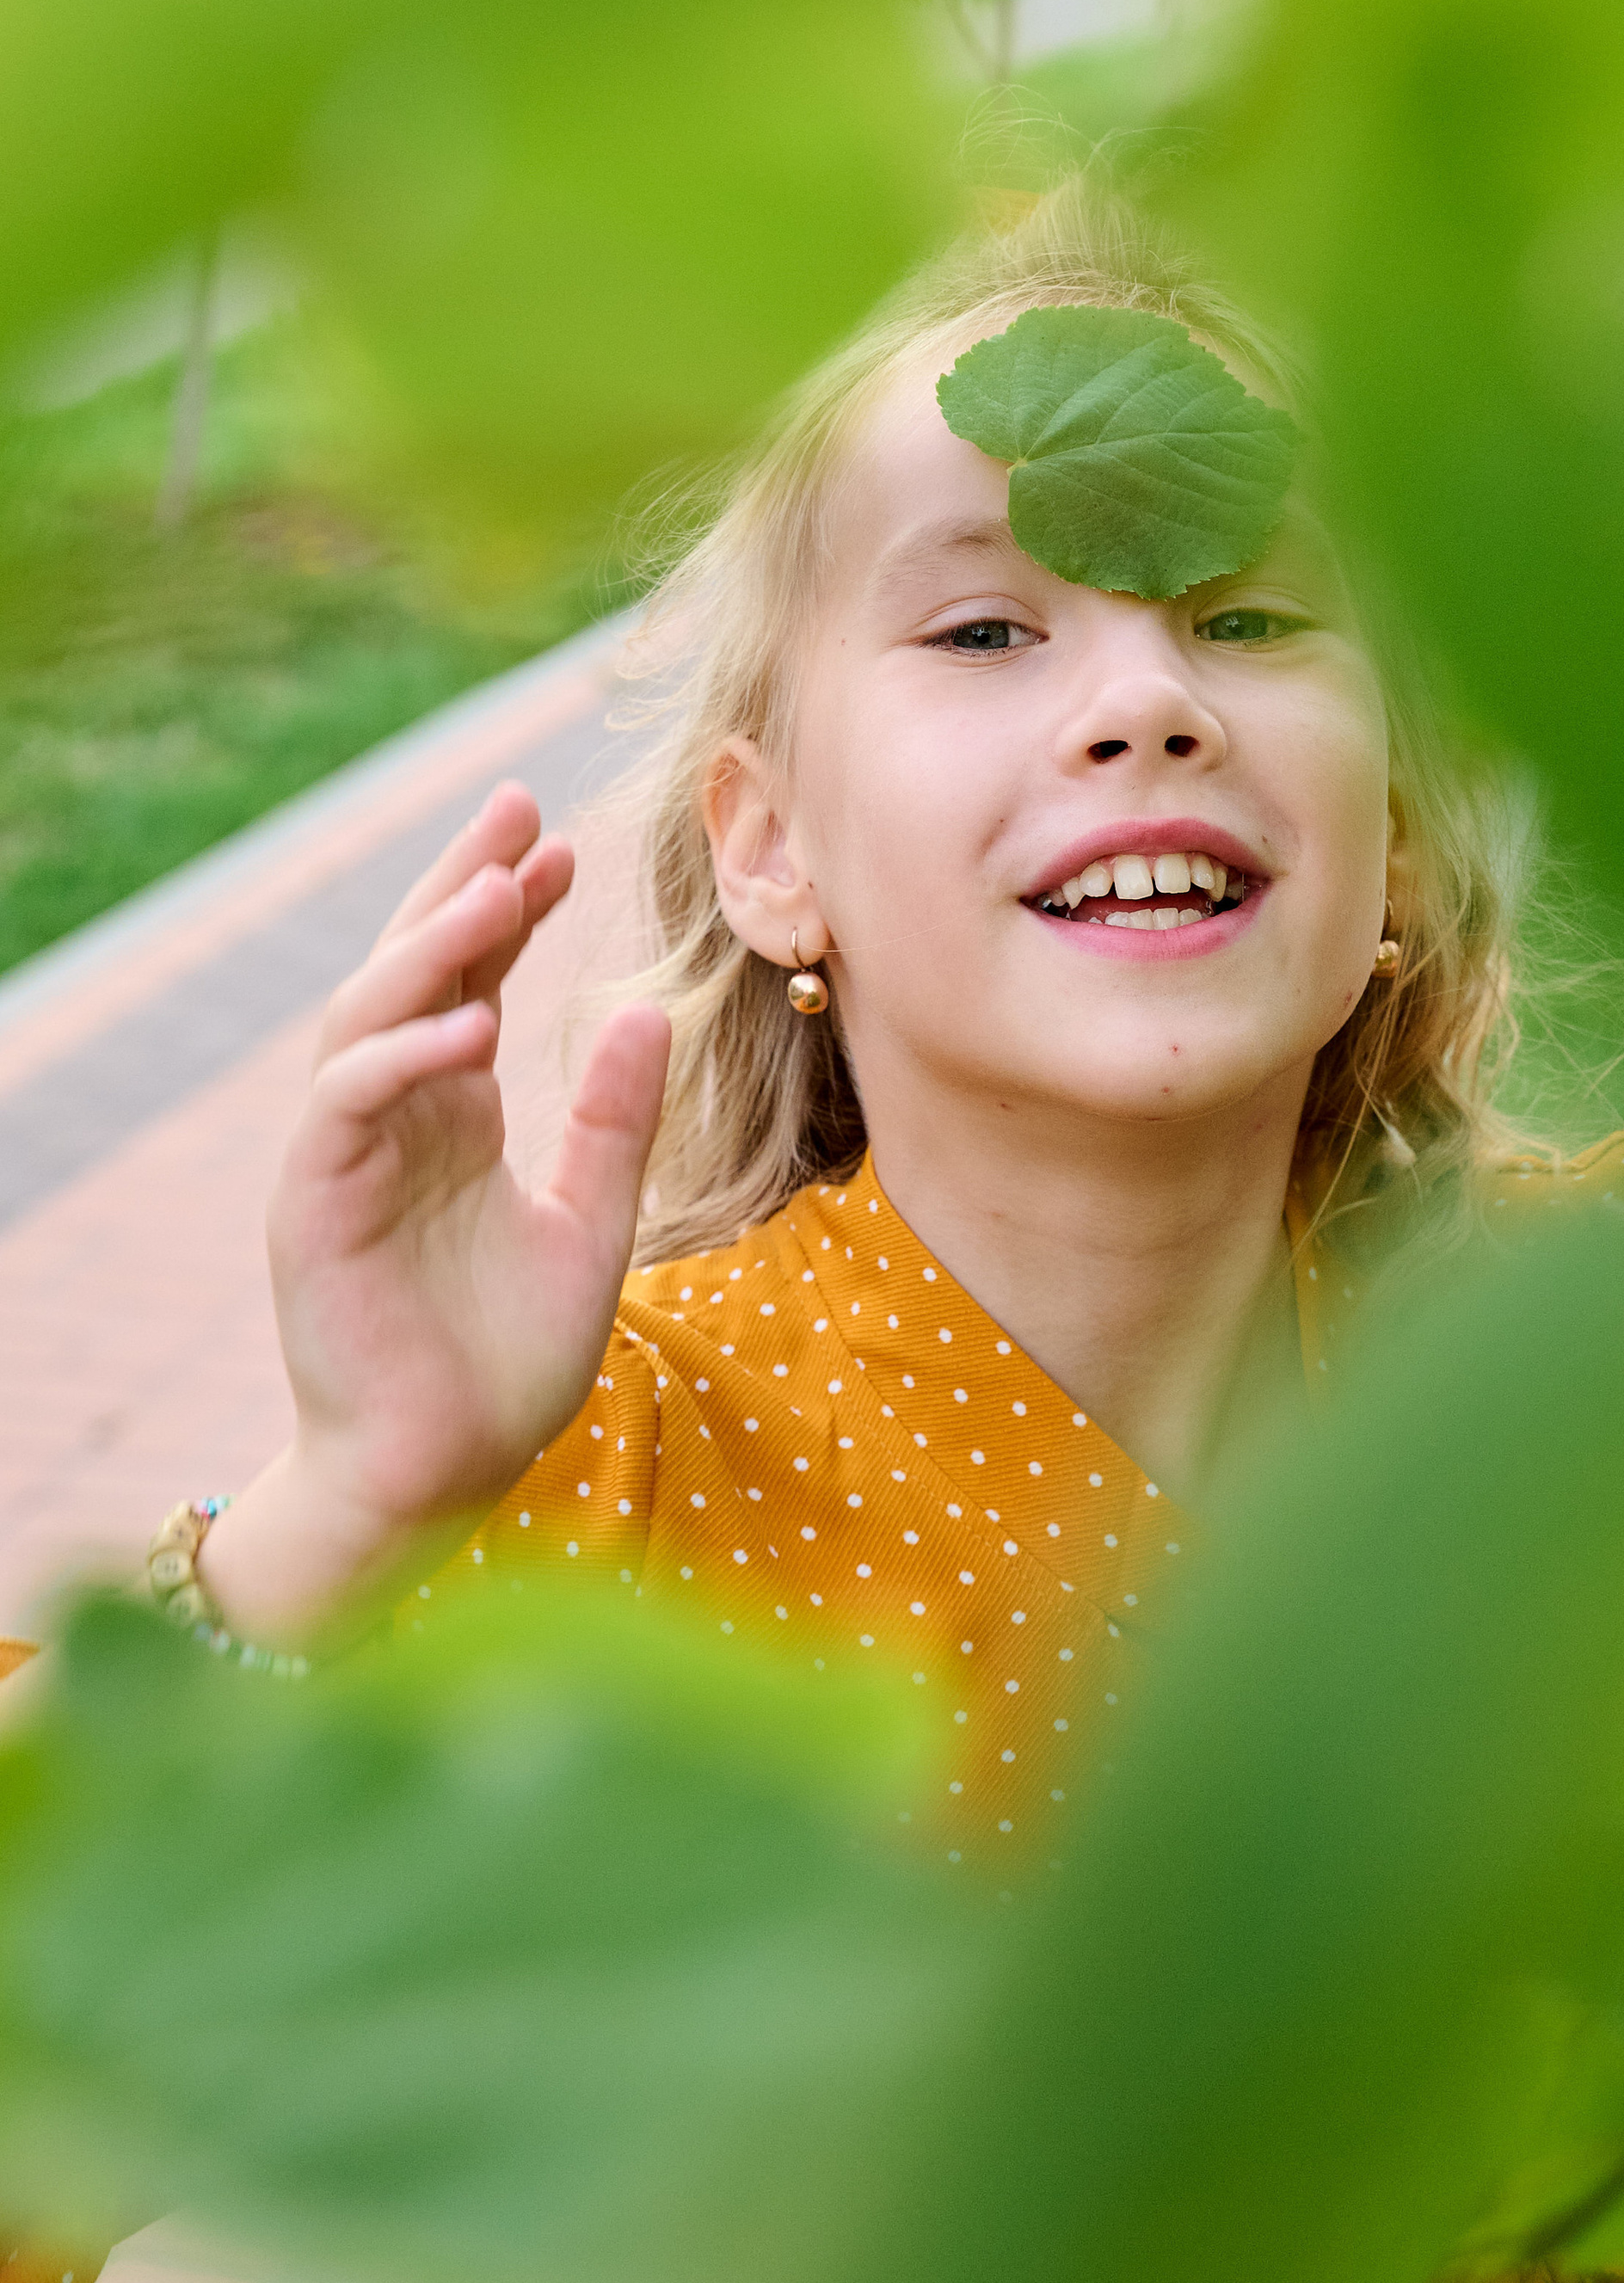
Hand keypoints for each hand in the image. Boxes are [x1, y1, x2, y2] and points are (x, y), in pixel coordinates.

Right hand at [200, 783, 670, 1645]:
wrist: (440, 1476)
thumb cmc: (504, 1364)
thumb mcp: (592, 1224)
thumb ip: (615, 1122)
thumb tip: (652, 1007)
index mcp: (455, 1115)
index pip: (474, 981)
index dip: (510, 908)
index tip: (565, 844)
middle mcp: (395, 1117)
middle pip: (414, 970)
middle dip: (459, 885)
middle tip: (512, 806)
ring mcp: (346, 1154)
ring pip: (369, 1017)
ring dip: (428, 949)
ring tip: (496, 891)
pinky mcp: (312, 1204)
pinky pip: (345, 1105)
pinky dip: (400, 1059)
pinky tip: (466, 1030)